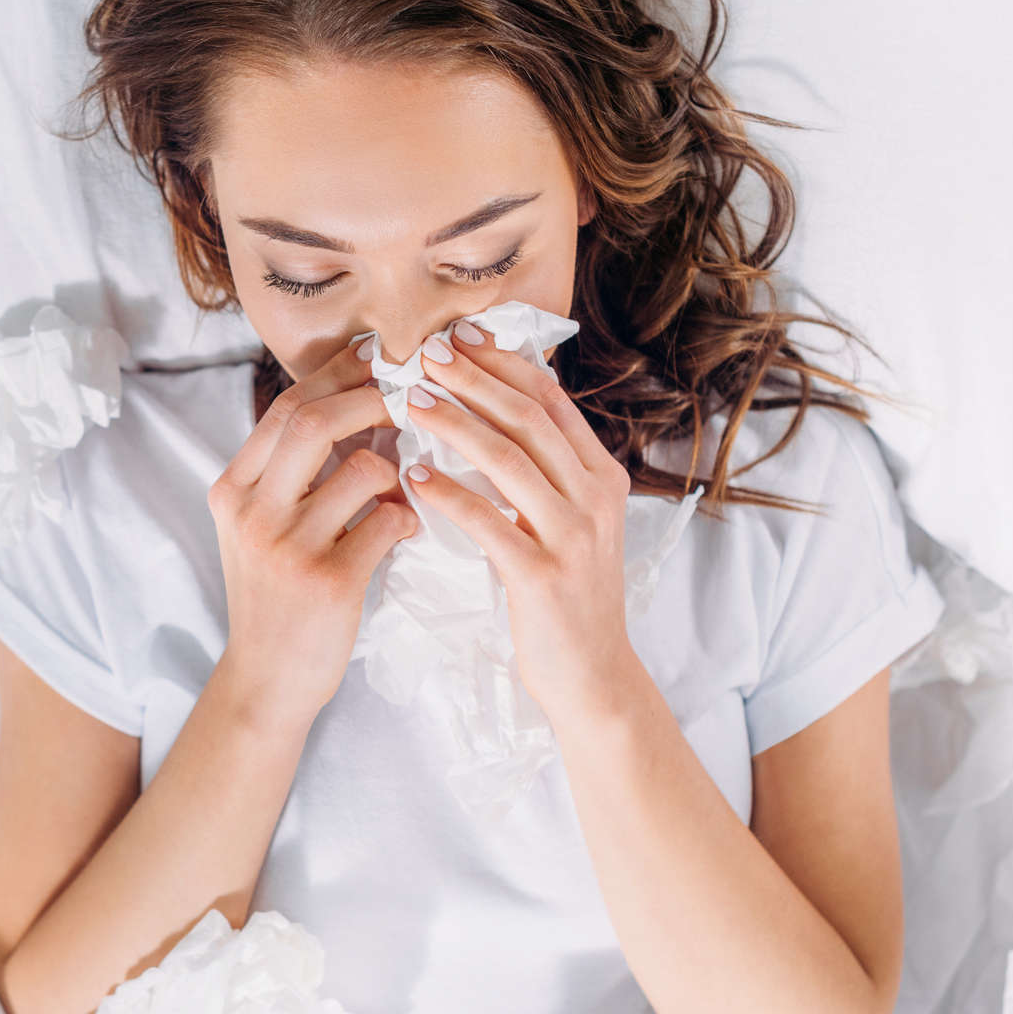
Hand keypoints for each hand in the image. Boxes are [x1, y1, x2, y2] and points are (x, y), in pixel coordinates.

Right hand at [208, 337, 414, 729]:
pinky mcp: (328, 581)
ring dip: (399, 471)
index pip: (286, 407)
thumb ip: (292, 474)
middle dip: (371, 400)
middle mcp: (252, 512)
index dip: (337, 375)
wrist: (267, 681)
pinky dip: (409, 519)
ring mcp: (287, 547)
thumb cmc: (276, 597)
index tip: (376, 359)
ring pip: (363, 470)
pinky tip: (406, 531)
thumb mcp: (260, 528)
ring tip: (405, 488)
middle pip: (314, 420)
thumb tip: (359, 404)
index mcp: (232, 490)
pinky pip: (388, 523)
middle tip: (408, 400)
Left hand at [400, 320, 638, 721]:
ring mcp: (573, 536)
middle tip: (425, 351)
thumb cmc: (565, 599)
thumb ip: (543, 475)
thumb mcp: (569, 525)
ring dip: (455, 423)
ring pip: (509, 460)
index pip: (550, 401)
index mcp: (602, 477)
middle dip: (473, 379)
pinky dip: (449, 495)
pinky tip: (414, 477)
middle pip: (529, 418)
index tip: (458, 336)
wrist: (592, 677)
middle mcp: (595, 497)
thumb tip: (492, 416)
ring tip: (410, 401)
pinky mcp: (542, 576)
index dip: (502, 363)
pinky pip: (490, 522)